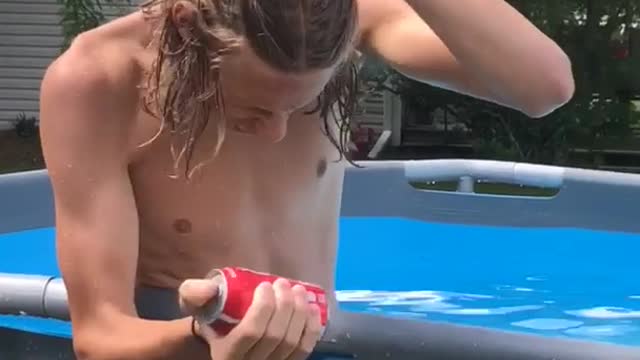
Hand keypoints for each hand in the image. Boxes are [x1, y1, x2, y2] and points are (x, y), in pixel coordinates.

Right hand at [179, 278, 322, 359]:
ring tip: (298, 290)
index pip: (251, 332)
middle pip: (275, 336)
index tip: (266, 285)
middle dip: (284, 305)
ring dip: (299, 313)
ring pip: (292, 343)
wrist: (221, 338)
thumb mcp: (193, 303)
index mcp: (226, 354)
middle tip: (283, 283)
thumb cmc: (210, 318)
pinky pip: (304, 350)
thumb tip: (210, 288)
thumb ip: (194, 293)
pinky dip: (311, 327)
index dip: (264, 307)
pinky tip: (311, 308)